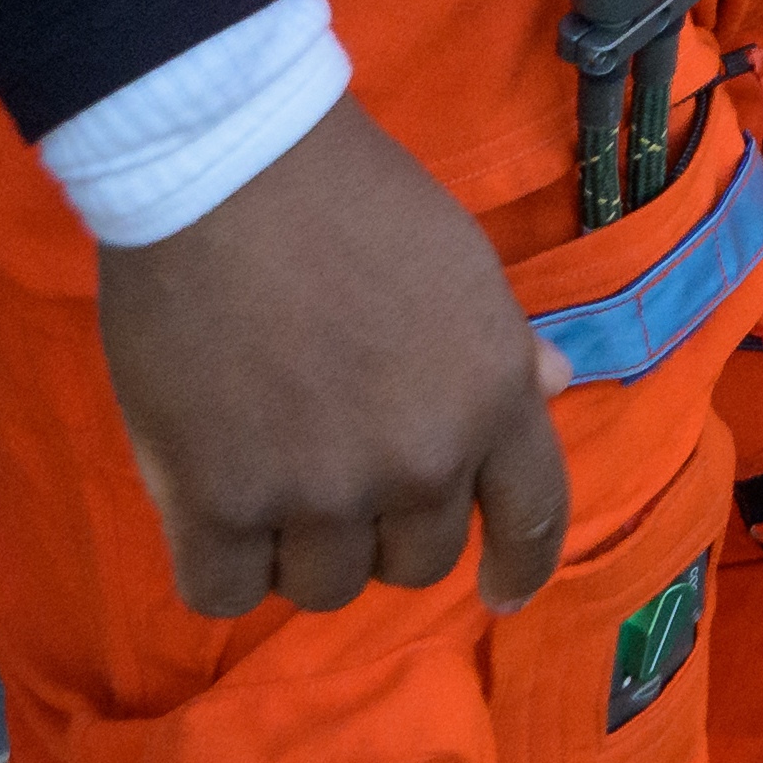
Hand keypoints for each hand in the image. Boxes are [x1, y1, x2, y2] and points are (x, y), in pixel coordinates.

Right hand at [86, 97, 565, 622]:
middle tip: (334, 468)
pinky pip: (224, 593)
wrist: (227, 169)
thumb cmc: (348, 198)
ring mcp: (322, 491)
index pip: (533, 518)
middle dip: (382, 529)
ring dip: (298, 548)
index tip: (501, 592)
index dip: (519, 566)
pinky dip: (219, 565)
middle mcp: (422, 460)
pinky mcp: (221, 504)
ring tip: (265, 472)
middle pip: (416, 563)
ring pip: (325, 585)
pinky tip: (211, 512)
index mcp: (494, 396)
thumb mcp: (459, 262)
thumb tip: (552, 382)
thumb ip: (501, 344)